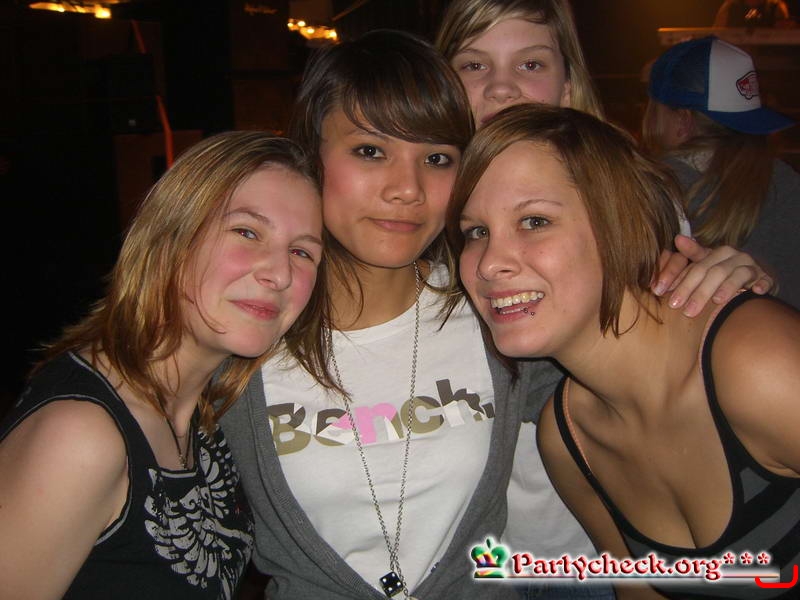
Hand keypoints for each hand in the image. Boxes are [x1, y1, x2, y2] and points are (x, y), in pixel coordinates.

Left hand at [652, 235, 773, 316]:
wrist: (748, 281)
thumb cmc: (717, 276)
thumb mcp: (700, 269)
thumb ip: (683, 262)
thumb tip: (677, 238)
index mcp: (714, 254)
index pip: (694, 266)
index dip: (677, 278)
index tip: (659, 292)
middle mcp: (732, 256)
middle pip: (712, 272)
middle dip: (696, 291)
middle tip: (682, 308)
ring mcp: (749, 266)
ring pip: (736, 275)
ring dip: (726, 288)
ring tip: (716, 301)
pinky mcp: (764, 277)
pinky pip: (763, 279)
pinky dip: (760, 284)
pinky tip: (755, 291)